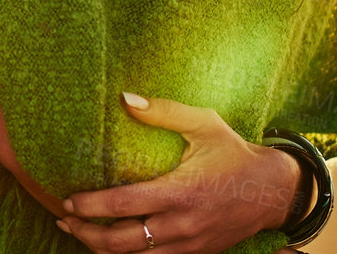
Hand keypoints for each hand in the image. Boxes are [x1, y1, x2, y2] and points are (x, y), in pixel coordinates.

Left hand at [54, 93, 302, 253]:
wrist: (273, 191)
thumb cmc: (234, 153)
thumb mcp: (204, 124)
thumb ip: (163, 112)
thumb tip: (124, 99)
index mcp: (181, 192)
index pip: (125, 206)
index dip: (91, 207)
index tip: (68, 200)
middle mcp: (182, 225)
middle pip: (123, 243)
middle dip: (87, 234)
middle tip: (63, 218)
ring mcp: (188, 245)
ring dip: (102, 249)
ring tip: (78, 232)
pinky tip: (110, 244)